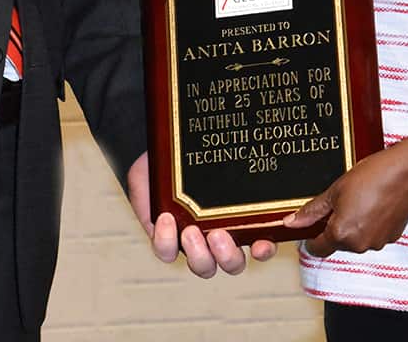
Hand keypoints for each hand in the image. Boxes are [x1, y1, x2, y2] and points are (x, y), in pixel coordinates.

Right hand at [127, 154, 275, 276]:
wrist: (191, 140)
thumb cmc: (169, 162)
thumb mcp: (147, 175)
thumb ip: (144, 196)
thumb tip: (158, 216)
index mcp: (175, 229)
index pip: (168, 251)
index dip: (165, 243)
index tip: (165, 218)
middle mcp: (203, 238)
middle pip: (204, 266)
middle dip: (199, 256)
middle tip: (192, 232)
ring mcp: (229, 232)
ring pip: (232, 263)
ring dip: (227, 257)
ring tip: (220, 235)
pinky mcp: (253, 222)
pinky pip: (262, 244)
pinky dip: (263, 248)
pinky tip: (260, 241)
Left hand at [283, 145, 407, 257]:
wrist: (405, 171)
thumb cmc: (372, 176)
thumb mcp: (335, 190)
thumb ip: (312, 210)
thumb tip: (292, 223)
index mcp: (341, 234)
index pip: (317, 249)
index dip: (311, 237)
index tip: (311, 226)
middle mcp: (359, 245)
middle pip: (337, 243)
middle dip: (334, 226)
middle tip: (339, 201)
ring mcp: (377, 243)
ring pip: (355, 239)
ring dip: (353, 225)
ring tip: (359, 198)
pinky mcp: (391, 238)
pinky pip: (372, 235)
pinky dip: (369, 224)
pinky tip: (373, 203)